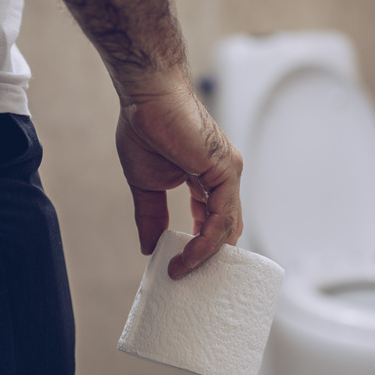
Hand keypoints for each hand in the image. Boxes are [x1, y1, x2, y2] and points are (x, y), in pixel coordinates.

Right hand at [115, 71, 242, 279]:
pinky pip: (222, 218)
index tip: (181, 266)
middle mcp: (223, 177)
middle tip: (187, 279)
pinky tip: (187, 256)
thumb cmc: (146, 126)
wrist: (146, 96)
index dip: (199, 246)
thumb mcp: (146, 184)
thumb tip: (148, 248)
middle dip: (208, 257)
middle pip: (225, 229)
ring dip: (205, 256)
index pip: (212, 221)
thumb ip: (151, 216)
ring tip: (180, 272)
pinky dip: (206, 242)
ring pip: (226, 228)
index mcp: (207, 178)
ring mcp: (228, 174)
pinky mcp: (225, 171)